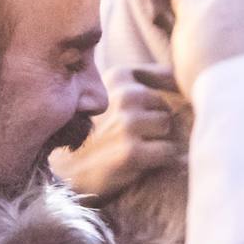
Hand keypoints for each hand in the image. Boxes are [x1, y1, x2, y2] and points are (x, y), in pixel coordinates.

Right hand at [50, 65, 185, 200]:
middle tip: (133, 137)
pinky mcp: (132, 152)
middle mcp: (124, 96)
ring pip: (167, 128)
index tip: (144, 114)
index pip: (168, 78)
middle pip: (166, 107)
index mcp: (118, 76)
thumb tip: (179, 72)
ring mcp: (128, 124)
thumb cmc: (94, 130)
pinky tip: (138, 163)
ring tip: (134, 148)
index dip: (160, 100)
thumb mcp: (107, 92)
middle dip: (156, 123)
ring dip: (157, 140)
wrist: (65, 170)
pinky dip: (159, 160)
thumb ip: (140, 77)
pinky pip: (167, 152)